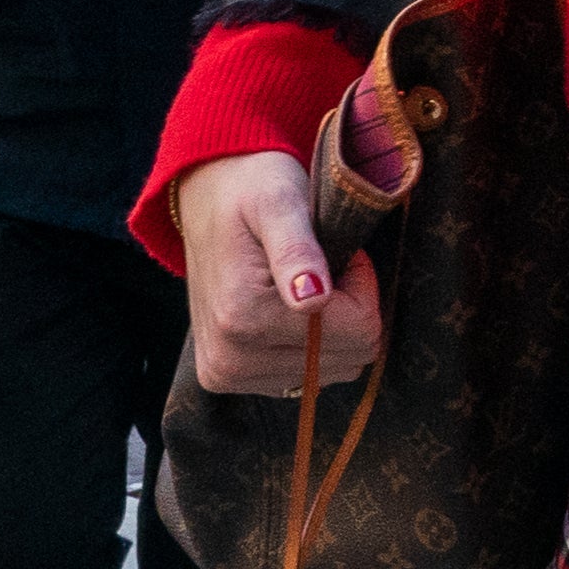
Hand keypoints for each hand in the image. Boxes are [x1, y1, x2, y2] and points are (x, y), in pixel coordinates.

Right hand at [180, 148, 382, 394]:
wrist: (207, 199)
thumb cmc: (252, 190)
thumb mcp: (280, 201)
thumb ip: (297, 249)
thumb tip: (311, 299)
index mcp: (242, 316)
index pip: (359, 330)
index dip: (361, 284)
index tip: (336, 253)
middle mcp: (229, 358)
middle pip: (350, 356)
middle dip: (348, 307)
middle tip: (321, 265)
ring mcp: (227, 375)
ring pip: (333, 370)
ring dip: (332, 326)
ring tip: (303, 282)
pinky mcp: (226, 379)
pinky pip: (305, 378)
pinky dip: (311, 343)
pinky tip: (288, 308)